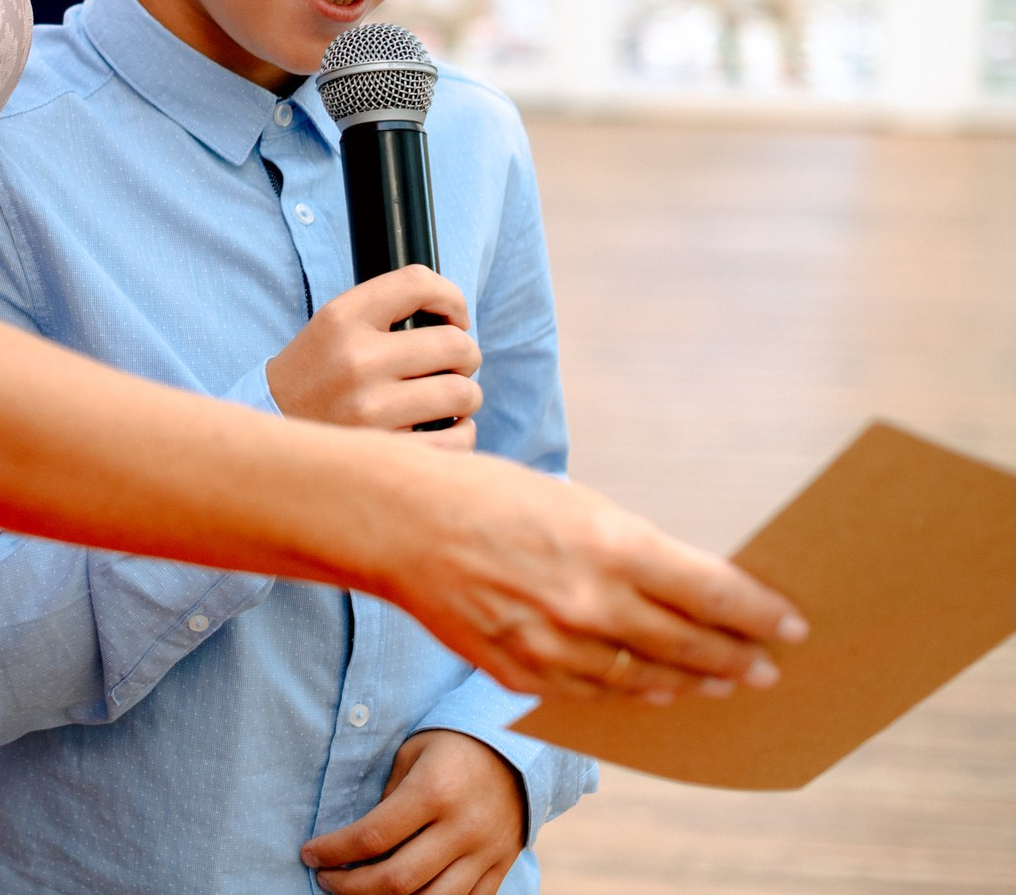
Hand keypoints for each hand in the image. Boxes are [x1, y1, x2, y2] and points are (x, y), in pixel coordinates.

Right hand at [267, 266, 481, 450]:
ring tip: (445, 401)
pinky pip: (456, 441)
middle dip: (465, 356)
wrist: (272, 426)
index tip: (453, 319)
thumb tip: (458, 320)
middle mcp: (356, 360)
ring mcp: (369, 409)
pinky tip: (446, 429)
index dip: (452, 299)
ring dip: (465, 397)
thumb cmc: (318, 372)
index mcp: (342, 319)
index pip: (418, 283)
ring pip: (463, 394)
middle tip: (450, 367)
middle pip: (456, 345)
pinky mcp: (382, 451)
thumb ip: (388, 308)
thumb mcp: (335, 324)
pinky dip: (461, 435)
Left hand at [304, 731, 522, 894]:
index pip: (372, 836)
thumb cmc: (452, 747)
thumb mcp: (411, 755)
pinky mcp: (499, 869)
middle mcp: (461, 828)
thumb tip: (358, 843)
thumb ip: (387, 799)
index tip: (309, 854)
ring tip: (358, 893)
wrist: (519, 750)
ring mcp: (484, 854)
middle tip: (325, 879)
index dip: (334, 851)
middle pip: (396, 880)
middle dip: (349, 886)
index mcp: (433, 792)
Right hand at [362, 443, 808, 701]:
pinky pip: (591, 692)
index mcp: (610, 544)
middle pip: (690, 646)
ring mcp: (553, 643)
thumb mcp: (573, 503)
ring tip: (718, 682)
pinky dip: (627, 691)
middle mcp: (589, 601)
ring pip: (644, 679)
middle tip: (767, 668)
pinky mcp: (519, 670)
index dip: (762, 614)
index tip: (792, 625)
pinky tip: (650, 688)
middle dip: (737, 658)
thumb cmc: (486, 495)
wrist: (396, 521)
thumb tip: (685, 585)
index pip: (714, 592)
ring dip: (689, 682)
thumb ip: (631, 548)